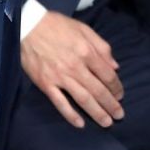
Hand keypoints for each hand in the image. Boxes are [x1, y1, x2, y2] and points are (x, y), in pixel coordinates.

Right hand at [20, 11, 123, 128]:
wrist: (28, 26)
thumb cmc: (57, 26)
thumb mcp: (83, 28)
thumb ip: (101, 46)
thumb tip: (115, 66)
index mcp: (86, 52)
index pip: (107, 75)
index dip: (116, 87)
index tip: (120, 95)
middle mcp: (75, 67)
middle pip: (98, 90)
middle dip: (111, 104)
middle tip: (119, 115)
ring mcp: (60, 77)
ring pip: (83, 99)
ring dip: (96, 113)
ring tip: (107, 122)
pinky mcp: (46, 84)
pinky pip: (60, 103)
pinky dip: (70, 115)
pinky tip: (80, 124)